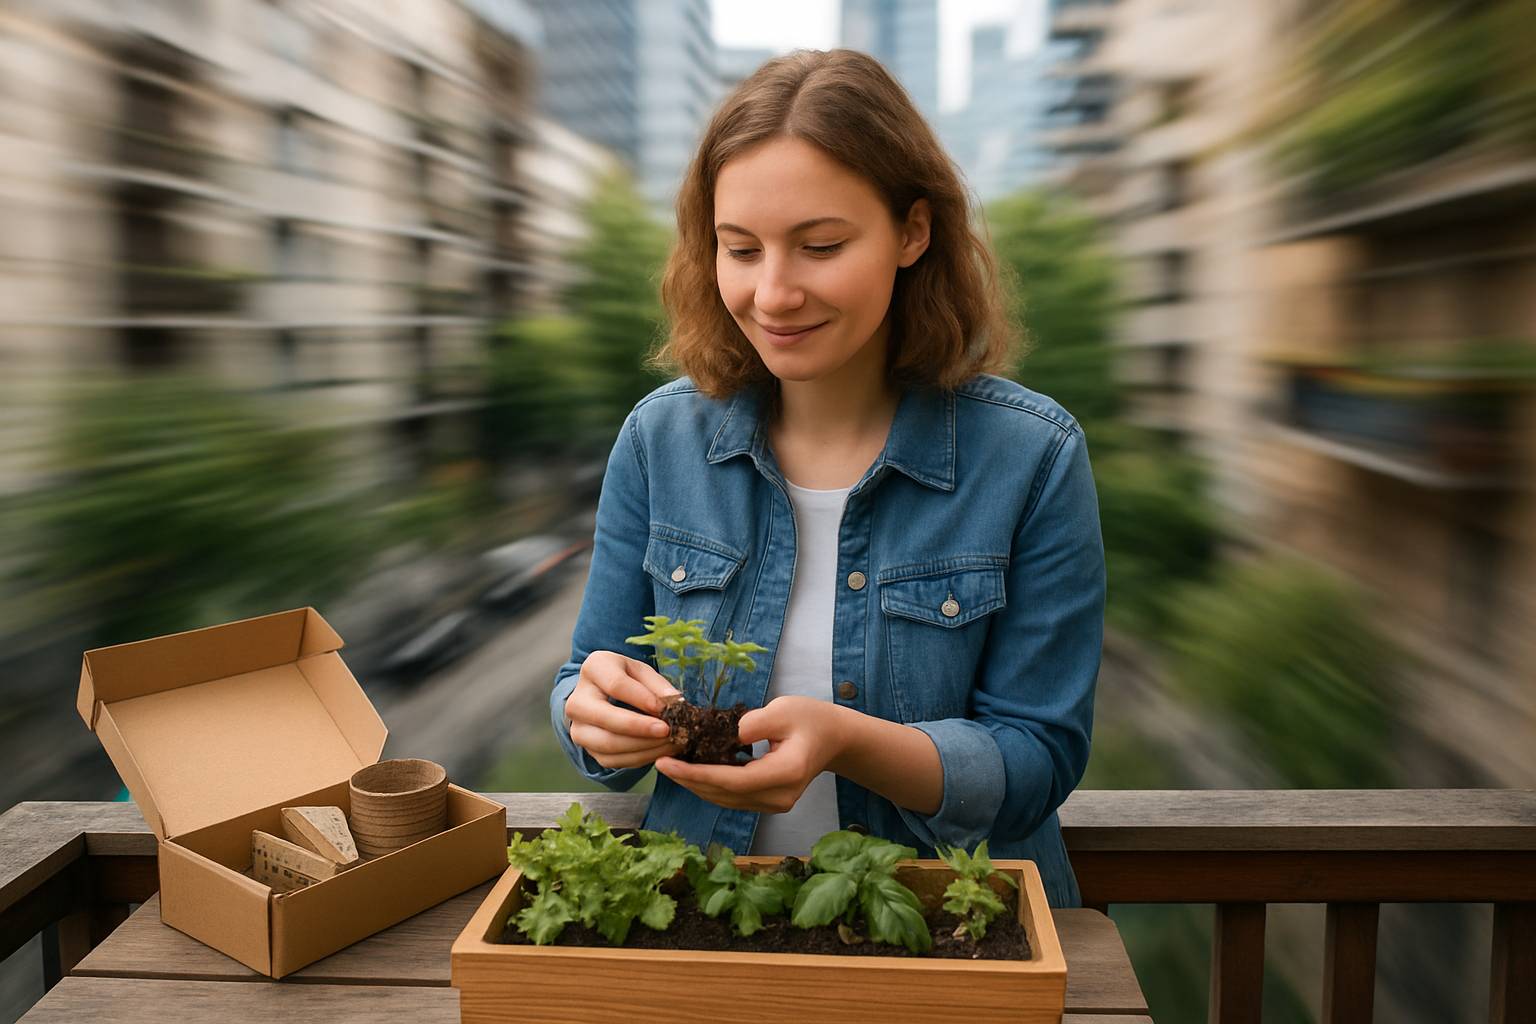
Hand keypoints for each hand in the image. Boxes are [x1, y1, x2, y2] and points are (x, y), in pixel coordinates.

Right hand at [564, 651, 679, 768]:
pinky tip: (660, 752)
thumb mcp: (642, 672)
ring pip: (609, 744)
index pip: (617, 685)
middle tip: (668, 732)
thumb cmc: (627, 679)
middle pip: (606, 718)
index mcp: (593, 669)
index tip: (667, 709)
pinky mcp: (586, 749)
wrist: (602, 696)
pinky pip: (613, 760)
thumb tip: (677, 705)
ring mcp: (578, 728)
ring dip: (644, 747)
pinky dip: (640, 758)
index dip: (643, 699)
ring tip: (670, 744)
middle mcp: (577, 701)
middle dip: (641, 728)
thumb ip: (658, 686)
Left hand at [655, 696, 848, 812]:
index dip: (695, 773)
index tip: (665, 762)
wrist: (835, 738)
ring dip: (696, 784)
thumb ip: (753, 723)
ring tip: (670, 766)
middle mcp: (779, 796)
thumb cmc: (811, 718)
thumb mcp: (783, 709)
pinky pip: (733, 797)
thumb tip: (721, 734)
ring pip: (726, 799)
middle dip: (689, 780)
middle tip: (659, 762)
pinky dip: (711, 785)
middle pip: (724, 794)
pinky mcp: (769, 802)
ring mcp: (775, 803)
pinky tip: (692, 770)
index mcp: (785, 773)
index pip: (732, 780)